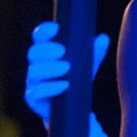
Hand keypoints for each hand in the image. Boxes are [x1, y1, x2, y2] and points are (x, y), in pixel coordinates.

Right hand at [24, 21, 110, 136]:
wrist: (72, 108)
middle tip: (62, 51)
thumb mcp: (88, 65)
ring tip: (67, 68)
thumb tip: (103, 38)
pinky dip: (51, 87)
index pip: (40, 37)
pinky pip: (37, 92)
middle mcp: (37, 66)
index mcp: (47, 53)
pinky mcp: (34, 99)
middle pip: (33, 53)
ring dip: (50, 69)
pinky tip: (64, 85)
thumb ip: (95, 53)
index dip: (44, 31)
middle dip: (46, 50)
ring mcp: (33, 82)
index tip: (55, 28)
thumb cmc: (77, 80)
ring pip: (34, 72)